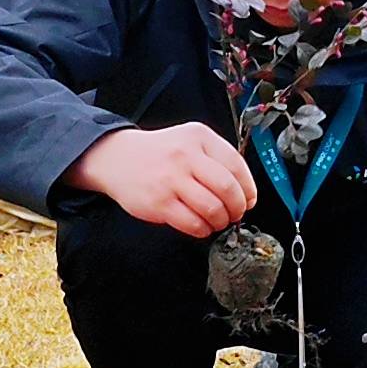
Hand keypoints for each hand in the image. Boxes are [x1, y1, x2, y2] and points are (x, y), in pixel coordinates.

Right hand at [67, 121, 257, 236]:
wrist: (118, 158)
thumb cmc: (160, 154)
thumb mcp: (190, 141)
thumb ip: (217, 159)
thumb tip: (245, 192)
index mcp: (199, 138)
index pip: (237, 166)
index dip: (248, 189)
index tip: (248, 200)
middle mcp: (186, 156)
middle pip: (228, 189)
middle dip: (238, 208)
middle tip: (235, 214)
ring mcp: (171, 179)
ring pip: (213, 209)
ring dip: (221, 221)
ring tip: (217, 220)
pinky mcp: (159, 202)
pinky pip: (192, 223)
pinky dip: (203, 229)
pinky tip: (201, 226)